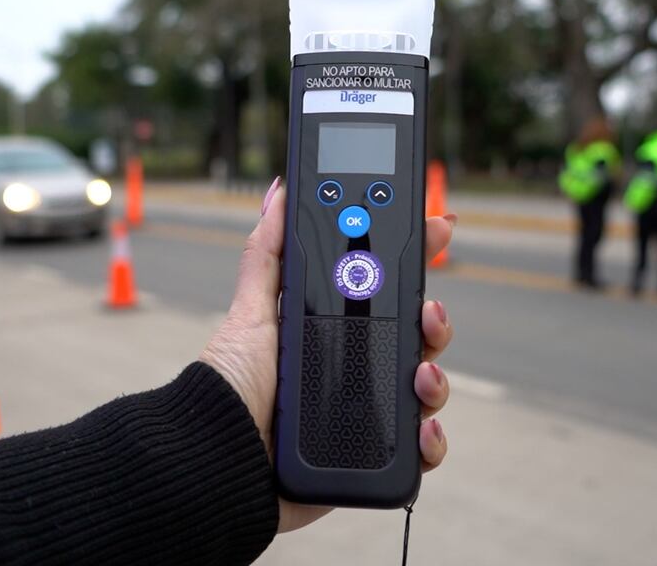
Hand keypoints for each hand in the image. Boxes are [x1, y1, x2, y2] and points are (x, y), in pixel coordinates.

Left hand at [201, 177, 455, 532]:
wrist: (219, 463)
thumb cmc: (228, 388)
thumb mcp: (251, 311)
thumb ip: (268, 253)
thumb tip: (278, 193)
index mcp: (333, 330)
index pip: (386, 291)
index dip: (416, 262)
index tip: (438, 229)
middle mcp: (355, 369)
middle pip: (417, 338)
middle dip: (434, 320)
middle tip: (429, 311)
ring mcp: (368, 414)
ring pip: (427, 389)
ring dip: (437, 377)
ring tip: (422, 374)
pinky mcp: (373, 459)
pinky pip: (421, 448)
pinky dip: (432, 439)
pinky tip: (422, 429)